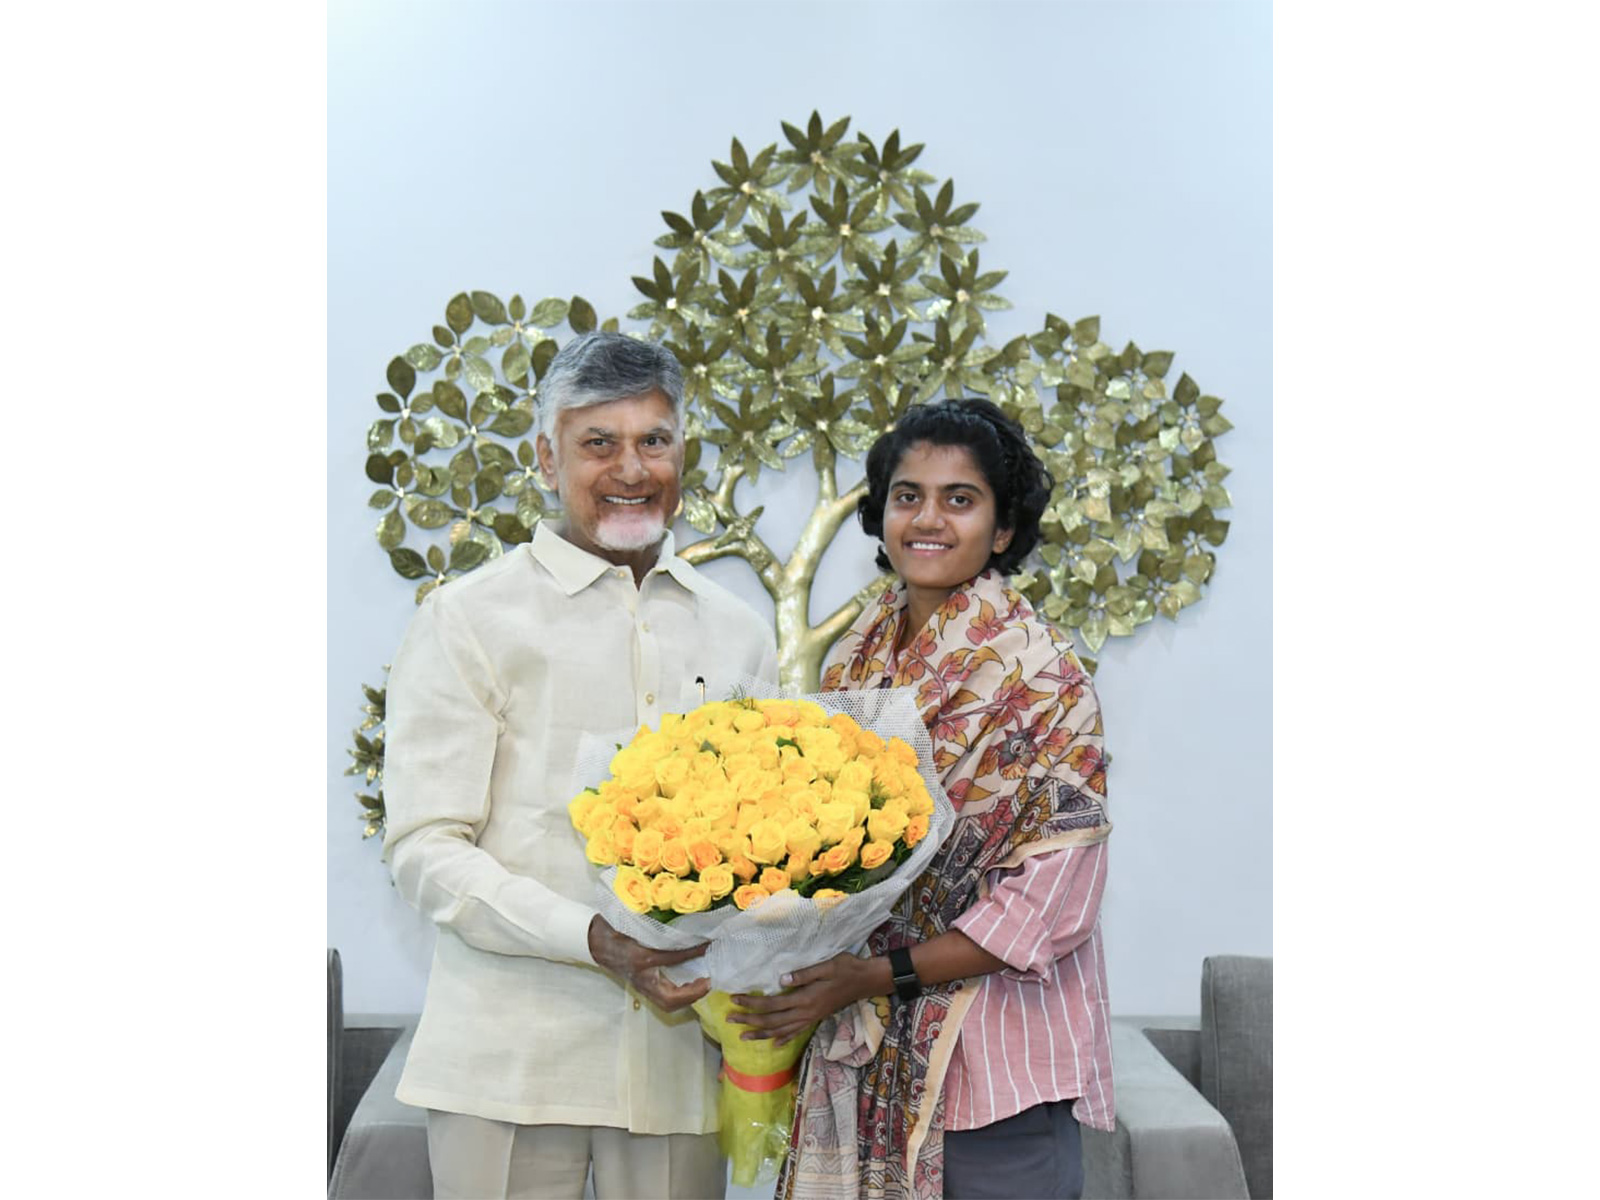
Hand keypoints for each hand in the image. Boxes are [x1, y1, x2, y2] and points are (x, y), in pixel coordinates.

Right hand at [587, 915, 710, 1011]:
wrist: (594, 942)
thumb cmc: (613, 930)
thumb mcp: (634, 924)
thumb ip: (656, 926)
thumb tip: (686, 922)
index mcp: (639, 958)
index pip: (669, 959)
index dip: (691, 953)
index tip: (708, 946)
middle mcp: (641, 976)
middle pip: (669, 999)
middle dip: (691, 995)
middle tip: (708, 981)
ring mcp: (642, 985)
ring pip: (667, 1003)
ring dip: (687, 998)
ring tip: (703, 985)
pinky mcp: (643, 986)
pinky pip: (664, 999)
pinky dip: (681, 996)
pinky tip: (691, 984)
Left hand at [727, 951, 886, 1046]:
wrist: (867, 981)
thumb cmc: (847, 968)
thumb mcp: (827, 965)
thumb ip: (804, 973)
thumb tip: (781, 978)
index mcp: (806, 998)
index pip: (772, 1003)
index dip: (752, 1003)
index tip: (735, 999)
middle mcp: (806, 1012)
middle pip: (772, 1020)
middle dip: (750, 1020)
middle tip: (729, 1020)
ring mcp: (811, 1018)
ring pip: (781, 1030)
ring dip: (761, 1033)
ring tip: (743, 1037)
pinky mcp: (816, 1018)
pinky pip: (796, 1032)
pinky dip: (783, 1039)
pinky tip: (774, 1044)